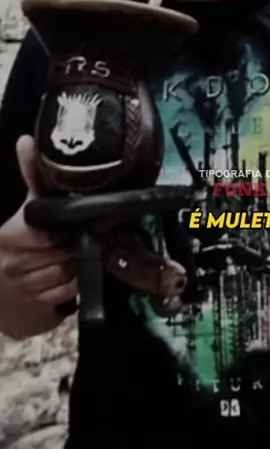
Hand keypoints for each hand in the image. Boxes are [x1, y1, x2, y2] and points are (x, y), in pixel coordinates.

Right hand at [0, 135, 77, 337]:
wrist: (2, 286)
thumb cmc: (17, 239)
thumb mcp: (25, 207)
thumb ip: (30, 174)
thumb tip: (26, 140)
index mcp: (8, 237)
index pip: (45, 233)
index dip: (63, 228)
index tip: (74, 222)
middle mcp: (13, 265)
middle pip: (62, 253)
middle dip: (76, 244)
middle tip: (82, 235)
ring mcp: (25, 289)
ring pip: (69, 273)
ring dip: (79, 263)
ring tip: (77, 252)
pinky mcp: (37, 308)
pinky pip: (70, 292)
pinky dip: (77, 281)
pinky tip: (74, 270)